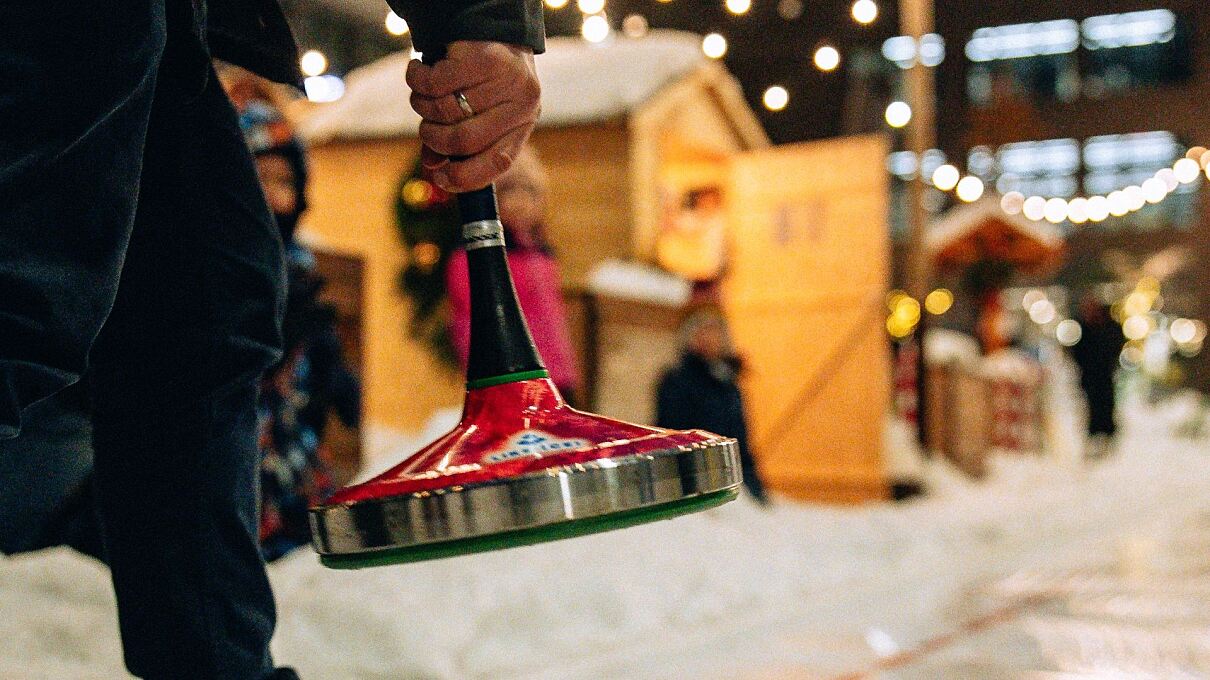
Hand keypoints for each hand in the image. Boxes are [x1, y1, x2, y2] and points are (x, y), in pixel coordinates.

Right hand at [406, 41, 540, 192]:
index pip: (498, 163)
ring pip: (445, 109)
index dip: (465, 177)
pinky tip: (419, 70)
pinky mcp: (484, 58)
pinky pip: (436, 83)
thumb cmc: (483, 79)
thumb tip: (431, 166)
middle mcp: (522, 104)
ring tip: (423, 94)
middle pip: (464, 140)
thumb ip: (457, 143)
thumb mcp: (479, 113)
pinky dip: (418, 80)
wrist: (492, 26)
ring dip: (423, 106)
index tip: (440, 179)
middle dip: (434, 138)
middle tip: (425, 129)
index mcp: (523, 124)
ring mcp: (506, 80)